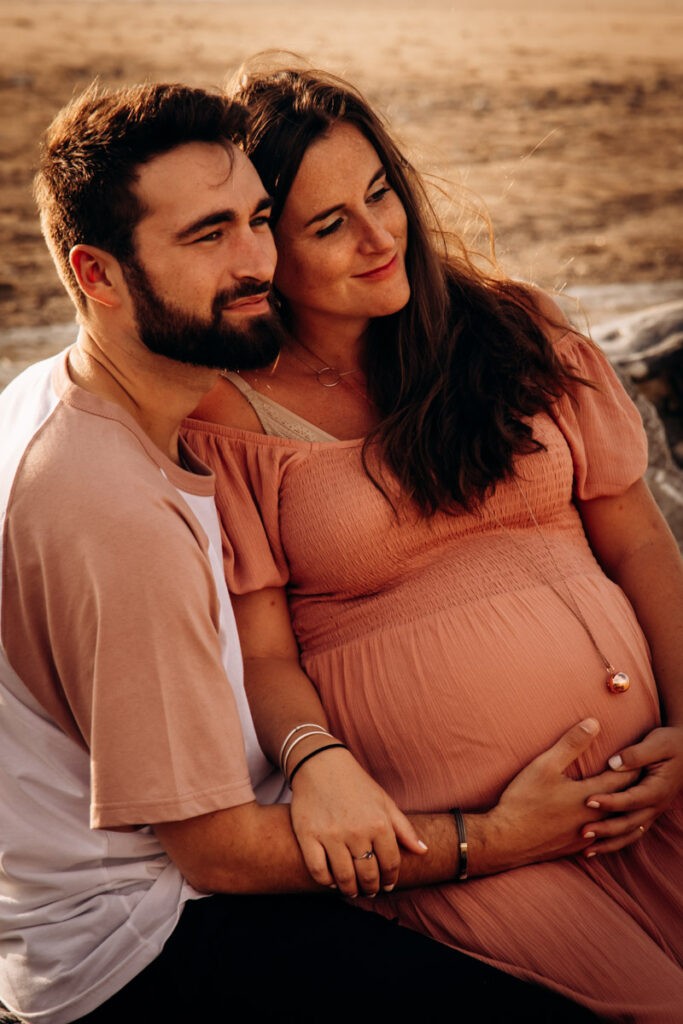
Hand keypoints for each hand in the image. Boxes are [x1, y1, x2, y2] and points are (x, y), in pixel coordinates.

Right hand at [289, 746, 426, 897]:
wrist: (320, 764)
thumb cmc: (356, 784)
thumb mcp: (384, 802)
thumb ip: (404, 828)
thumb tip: (423, 851)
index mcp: (379, 823)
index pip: (390, 864)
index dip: (390, 879)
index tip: (387, 885)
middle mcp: (356, 832)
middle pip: (368, 875)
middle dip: (371, 887)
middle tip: (369, 890)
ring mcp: (331, 835)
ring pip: (344, 877)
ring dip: (350, 890)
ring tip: (352, 890)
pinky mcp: (308, 836)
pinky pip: (318, 871)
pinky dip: (326, 882)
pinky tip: (332, 881)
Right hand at [470, 718, 639, 875]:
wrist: (507, 839)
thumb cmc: (524, 800)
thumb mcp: (545, 765)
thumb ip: (571, 744)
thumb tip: (594, 723)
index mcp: (589, 797)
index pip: (622, 779)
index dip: (634, 766)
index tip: (643, 756)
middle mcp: (594, 820)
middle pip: (623, 802)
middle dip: (633, 787)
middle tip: (642, 774)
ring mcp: (585, 837)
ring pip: (615, 824)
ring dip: (624, 811)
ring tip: (632, 801)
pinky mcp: (575, 848)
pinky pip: (602, 839)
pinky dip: (610, 829)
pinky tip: (606, 827)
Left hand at [581, 725, 682, 854]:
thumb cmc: (669, 743)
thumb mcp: (656, 743)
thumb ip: (635, 754)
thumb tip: (613, 764)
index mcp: (657, 789)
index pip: (631, 799)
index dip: (610, 801)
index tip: (588, 800)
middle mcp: (655, 806)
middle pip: (629, 823)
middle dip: (606, 830)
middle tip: (582, 832)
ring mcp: (651, 812)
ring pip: (630, 834)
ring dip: (609, 843)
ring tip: (586, 851)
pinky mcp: (646, 814)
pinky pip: (631, 833)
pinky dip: (615, 842)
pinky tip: (597, 847)